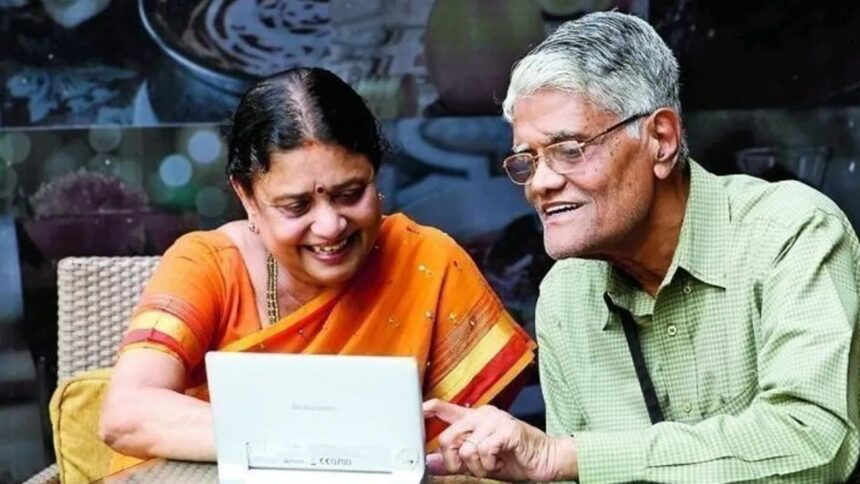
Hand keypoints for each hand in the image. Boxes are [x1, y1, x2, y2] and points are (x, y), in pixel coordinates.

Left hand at [423, 399, 577, 481]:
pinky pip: (484, 450)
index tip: (417, 412)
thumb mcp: (480, 463)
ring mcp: (495, 420)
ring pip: (465, 448)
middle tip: (470, 467)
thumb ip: (455, 461)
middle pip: (447, 436)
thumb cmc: (515, 458)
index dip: (428, 409)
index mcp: (474, 420)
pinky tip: (500, 461)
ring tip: (491, 464)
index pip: (445, 408)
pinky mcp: (507, 429)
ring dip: (477, 466)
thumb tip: (431, 463)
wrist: (546, 460)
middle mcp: (482, 415)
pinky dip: (489, 464)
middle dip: (453, 460)